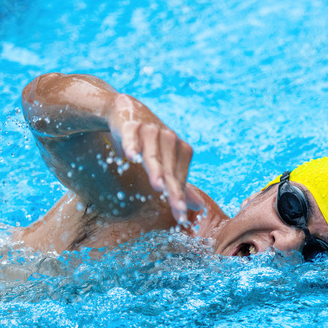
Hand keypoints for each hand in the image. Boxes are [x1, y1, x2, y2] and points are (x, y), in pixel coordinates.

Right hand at [109, 95, 204, 222]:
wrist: (128, 111)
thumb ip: (180, 184)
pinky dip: (131, 145)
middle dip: (173, 189)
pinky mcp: (131, 125)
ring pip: (153, 153)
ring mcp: (150, 130)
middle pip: (170, 169)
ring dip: (156, 169)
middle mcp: (169, 139)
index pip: (180, 178)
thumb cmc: (150, 142)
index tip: (180, 217)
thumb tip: (199, 207)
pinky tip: (131, 156)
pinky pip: (131, 136)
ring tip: (158, 186)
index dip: (180, 197)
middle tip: (177, 208)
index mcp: (181, 150)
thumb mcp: (167, 162)